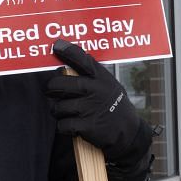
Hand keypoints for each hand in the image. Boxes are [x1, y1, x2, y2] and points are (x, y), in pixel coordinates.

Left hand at [46, 41, 148, 164]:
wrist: (129, 133)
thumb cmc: (115, 107)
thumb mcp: (109, 86)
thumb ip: (92, 76)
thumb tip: (65, 67)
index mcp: (101, 78)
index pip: (82, 59)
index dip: (67, 51)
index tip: (56, 46)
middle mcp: (95, 90)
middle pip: (59, 84)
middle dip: (51, 89)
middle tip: (52, 91)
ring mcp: (90, 108)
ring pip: (58, 107)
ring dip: (59, 112)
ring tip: (68, 113)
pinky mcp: (87, 126)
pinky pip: (62, 124)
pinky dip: (64, 127)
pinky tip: (73, 127)